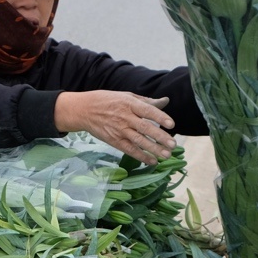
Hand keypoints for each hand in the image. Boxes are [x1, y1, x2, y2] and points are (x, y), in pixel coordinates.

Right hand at [54, 91, 175, 165]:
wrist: (84, 110)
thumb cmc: (107, 101)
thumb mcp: (126, 96)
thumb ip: (147, 101)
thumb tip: (166, 101)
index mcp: (129, 103)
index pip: (147, 110)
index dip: (160, 117)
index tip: (171, 124)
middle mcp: (124, 117)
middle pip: (145, 128)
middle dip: (160, 137)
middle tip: (173, 144)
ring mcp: (119, 130)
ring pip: (138, 141)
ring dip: (153, 149)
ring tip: (166, 155)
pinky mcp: (114, 140)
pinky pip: (129, 150)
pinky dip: (141, 156)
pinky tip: (152, 161)